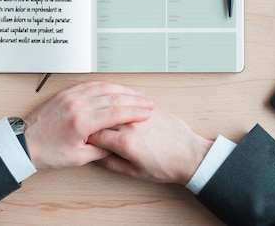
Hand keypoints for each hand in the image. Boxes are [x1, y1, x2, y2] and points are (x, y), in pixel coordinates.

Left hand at [24, 82, 154, 169]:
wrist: (24, 144)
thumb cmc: (48, 152)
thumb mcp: (78, 158)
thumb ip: (100, 149)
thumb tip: (115, 143)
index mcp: (82, 122)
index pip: (116, 112)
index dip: (135, 111)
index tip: (148, 111)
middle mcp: (77, 105)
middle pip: (113, 97)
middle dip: (134, 99)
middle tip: (148, 101)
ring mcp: (70, 96)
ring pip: (103, 87)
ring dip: (122, 90)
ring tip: (136, 93)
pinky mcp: (65, 93)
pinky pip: (89, 84)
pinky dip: (105, 85)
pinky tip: (114, 87)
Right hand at [88, 109, 212, 184]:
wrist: (191, 156)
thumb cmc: (167, 166)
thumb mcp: (135, 172)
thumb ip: (112, 164)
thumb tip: (98, 156)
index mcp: (124, 143)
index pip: (94, 134)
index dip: (85, 136)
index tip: (82, 137)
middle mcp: (131, 126)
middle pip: (102, 118)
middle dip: (94, 121)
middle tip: (89, 124)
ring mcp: (141, 115)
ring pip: (116, 106)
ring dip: (107, 108)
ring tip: (102, 111)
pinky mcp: (151, 109)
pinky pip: (131, 102)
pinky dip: (122, 104)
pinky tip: (119, 107)